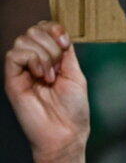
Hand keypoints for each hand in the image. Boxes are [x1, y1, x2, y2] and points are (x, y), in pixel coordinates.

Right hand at [4, 22, 89, 162]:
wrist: (66, 134)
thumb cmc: (73, 111)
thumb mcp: (76, 74)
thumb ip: (66, 53)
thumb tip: (60, 34)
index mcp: (49, 60)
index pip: (42, 29)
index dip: (53, 28)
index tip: (65, 43)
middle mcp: (34, 63)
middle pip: (32, 31)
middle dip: (50, 44)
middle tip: (58, 67)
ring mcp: (22, 71)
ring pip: (22, 40)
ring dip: (44, 54)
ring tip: (50, 76)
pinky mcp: (12, 80)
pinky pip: (14, 55)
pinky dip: (32, 60)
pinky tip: (41, 76)